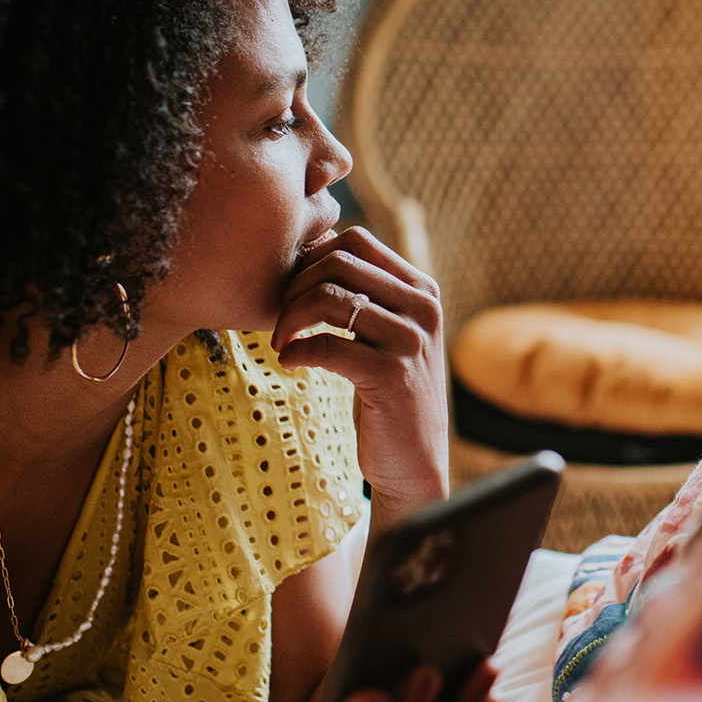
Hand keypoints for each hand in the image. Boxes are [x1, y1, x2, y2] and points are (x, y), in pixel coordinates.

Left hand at [271, 227, 449, 526]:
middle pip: (340, 263)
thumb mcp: (387, 333)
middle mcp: (422, 308)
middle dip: (295, 286)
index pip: (356, 240)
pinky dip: (296, 350)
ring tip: (281, 340)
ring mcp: (409, 343)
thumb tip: (310, 247)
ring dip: (290, 317)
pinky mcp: (391, 378)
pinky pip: (327, 346)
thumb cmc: (388, 391)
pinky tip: (289, 360)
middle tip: (279, 318)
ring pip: (330, 299)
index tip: (293, 288)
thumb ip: (365, 294)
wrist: (414, 460)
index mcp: (421, 289)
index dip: (313, 255)